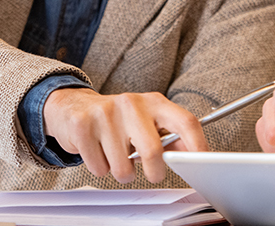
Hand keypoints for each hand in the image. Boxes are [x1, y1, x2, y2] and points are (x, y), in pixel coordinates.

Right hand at [43, 88, 205, 183]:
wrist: (74, 106)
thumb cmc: (118, 119)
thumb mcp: (146, 121)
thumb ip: (170, 136)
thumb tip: (195, 154)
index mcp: (153, 102)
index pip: (184, 121)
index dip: (197, 145)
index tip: (200, 163)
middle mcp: (131, 103)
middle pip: (153, 151)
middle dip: (154, 172)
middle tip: (152, 173)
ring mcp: (105, 113)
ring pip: (122, 167)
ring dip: (121, 172)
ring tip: (116, 157)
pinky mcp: (83, 126)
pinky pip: (100, 168)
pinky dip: (100, 168)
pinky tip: (99, 151)